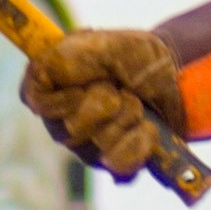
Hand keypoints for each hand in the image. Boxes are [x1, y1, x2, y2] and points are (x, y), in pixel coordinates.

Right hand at [20, 24, 189, 183]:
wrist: (175, 71)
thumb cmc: (133, 54)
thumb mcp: (99, 43)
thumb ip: (63, 57)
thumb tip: (37, 73)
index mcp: (53, 88)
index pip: (35, 101)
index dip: (60, 101)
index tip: (85, 87)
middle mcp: (64, 121)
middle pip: (69, 132)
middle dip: (104, 104)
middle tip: (118, 87)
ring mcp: (89, 146)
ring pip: (98, 148)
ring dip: (127, 118)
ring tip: (136, 102)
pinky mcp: (115, 162)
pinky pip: (120, 166)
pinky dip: (141, 142)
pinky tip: (148, 126)